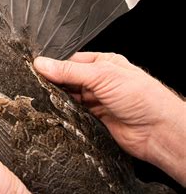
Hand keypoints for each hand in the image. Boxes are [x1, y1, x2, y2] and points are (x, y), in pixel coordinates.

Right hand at [34, 52, 185, 185]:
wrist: (158, 131)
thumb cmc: (142, 97)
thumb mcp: (101, 75)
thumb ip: (69, 71)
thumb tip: (42, 63)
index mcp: (103, 63)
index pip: (70, 61)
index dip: (53, 65)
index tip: (35, 69)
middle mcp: (99, 81)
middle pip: (67, 80)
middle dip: (53, 83)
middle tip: (36, 86)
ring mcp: (96, 101)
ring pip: (68, 98)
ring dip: (57, 100)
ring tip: (43, 99)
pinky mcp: (93, 120)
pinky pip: (72, 115)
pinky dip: (63, 115)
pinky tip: (55, 113)